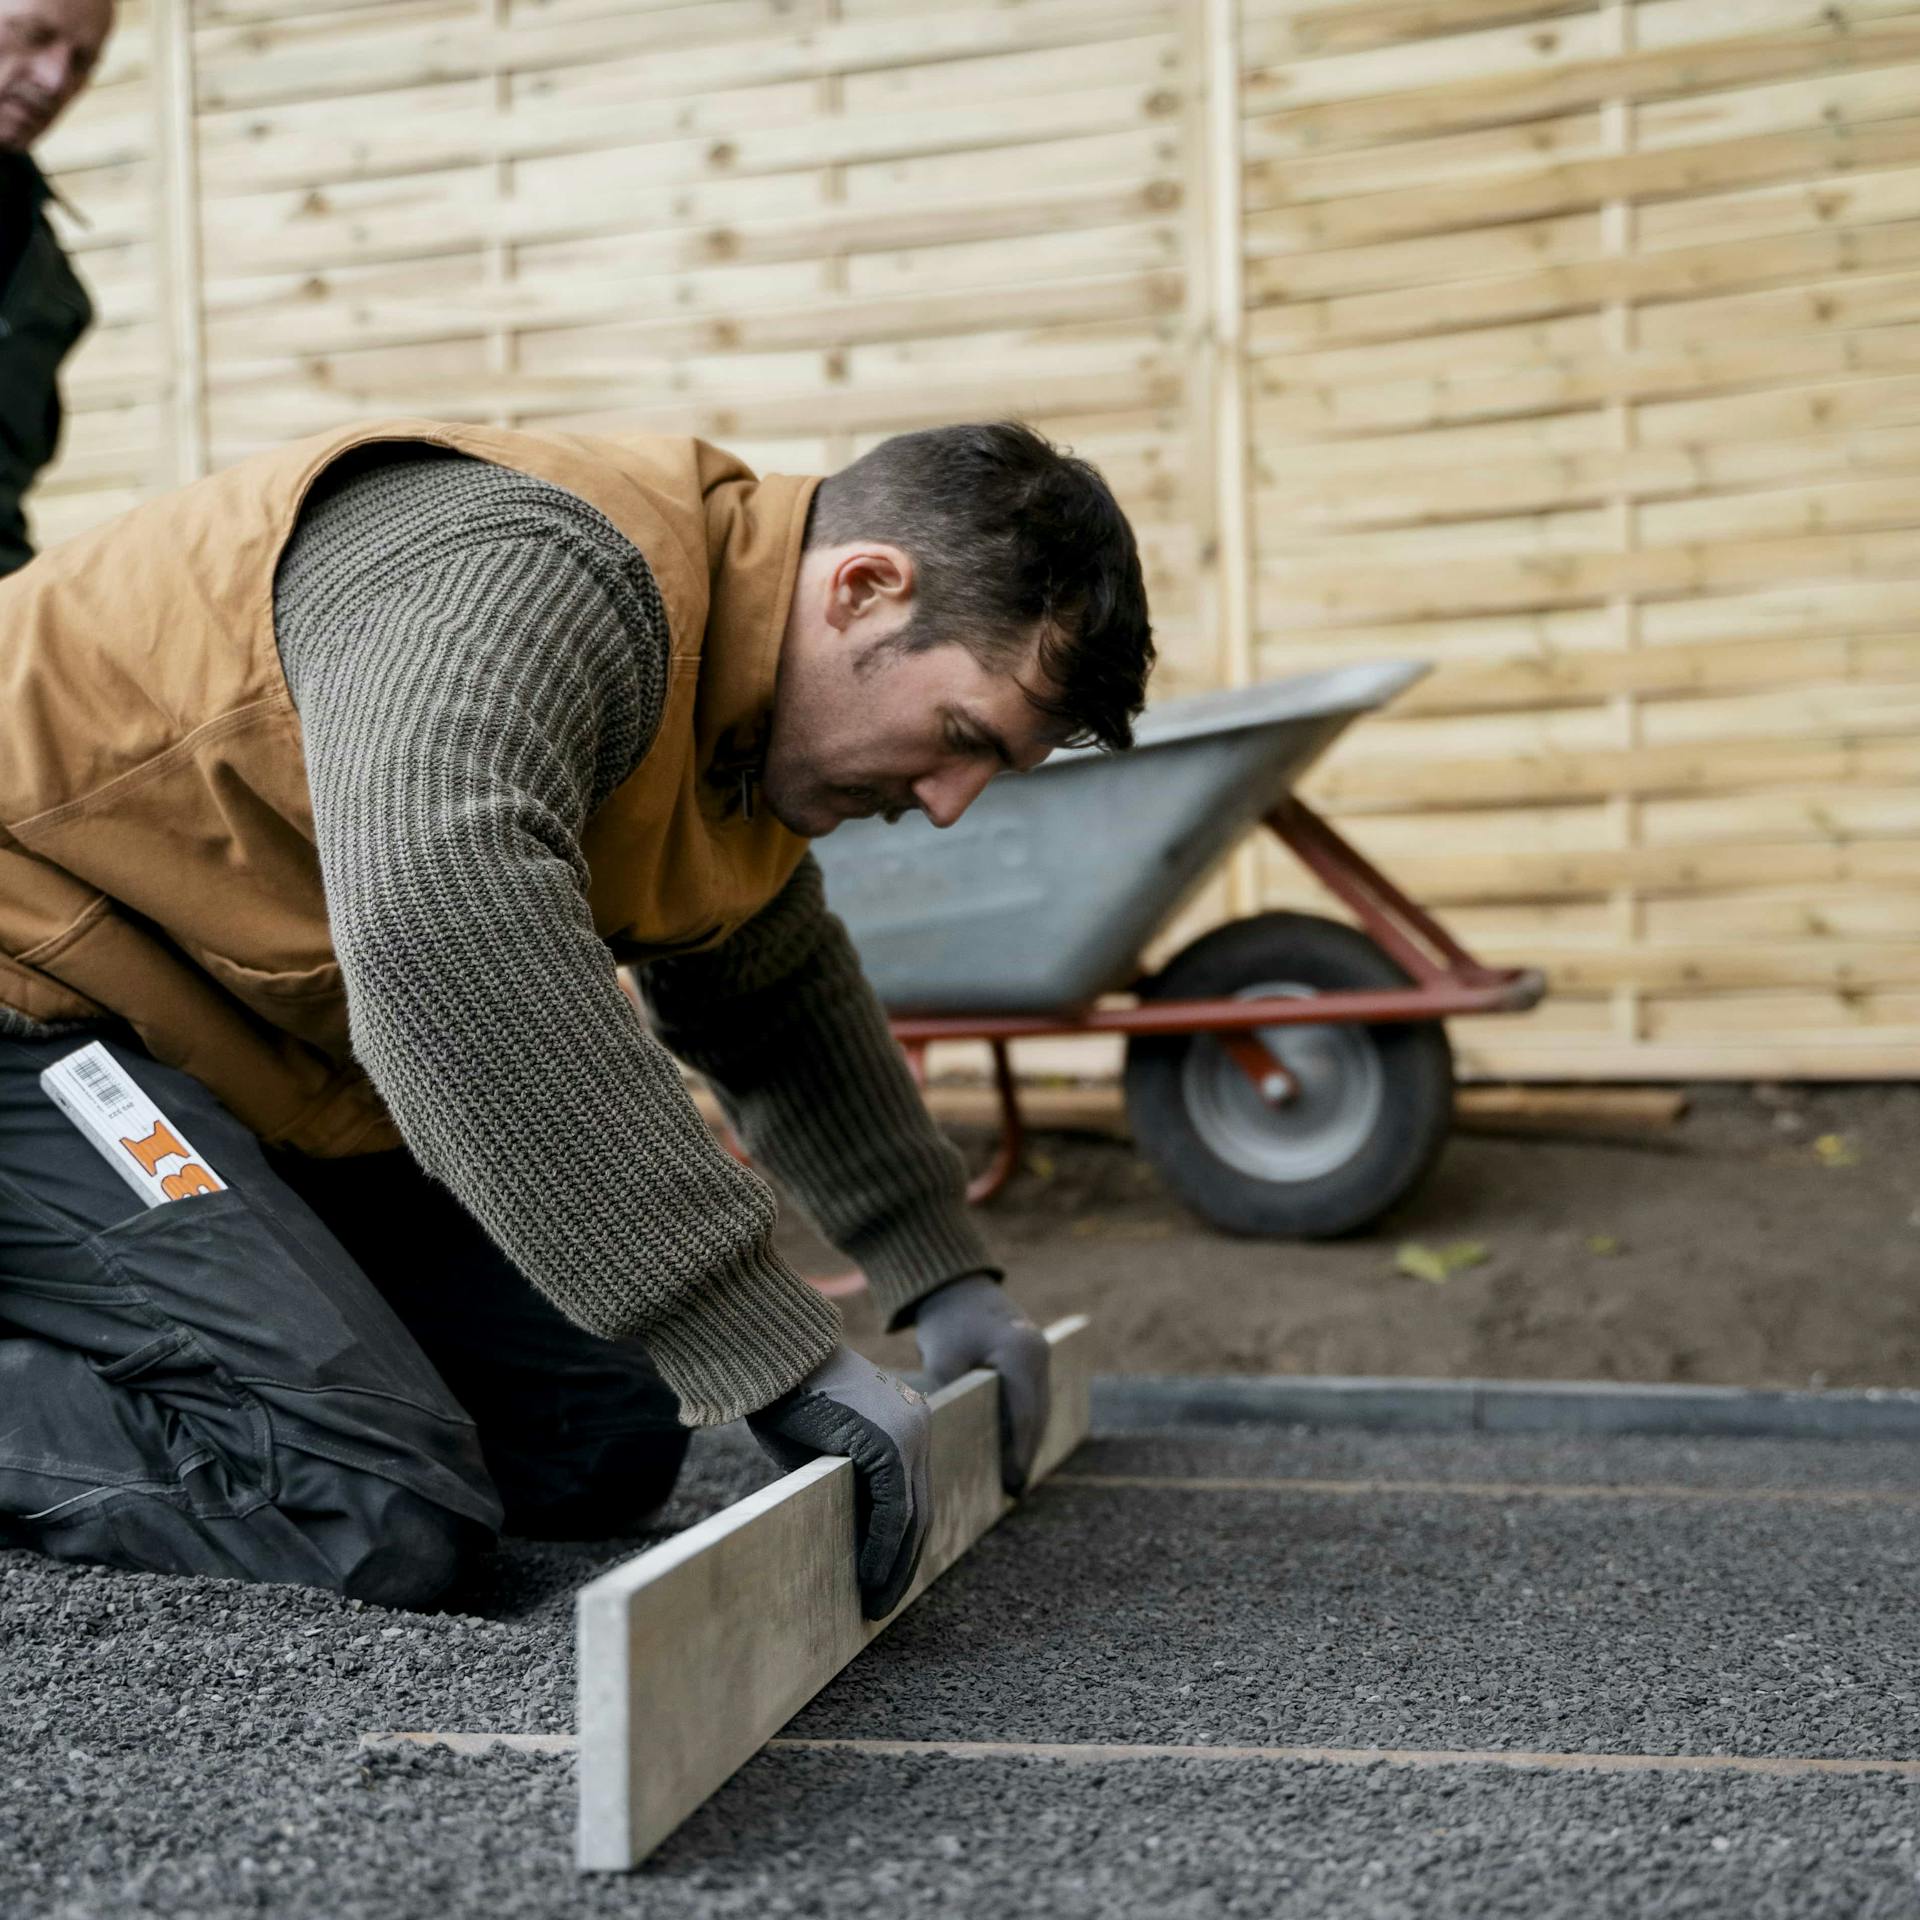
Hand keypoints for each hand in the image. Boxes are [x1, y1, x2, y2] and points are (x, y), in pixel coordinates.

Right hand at [747, 1344, 930, 1618]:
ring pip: (912, 1516)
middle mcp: (918, 1426)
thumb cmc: (786, 1395)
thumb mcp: (827, 1443)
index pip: (913, 1494)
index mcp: (906, 1422)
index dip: (901, 1541)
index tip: (884, 1577)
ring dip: (894, 1566)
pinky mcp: (888, 1444)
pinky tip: (866, 1578)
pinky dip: (882, 1549)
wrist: (774, 1357)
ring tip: (873, 1604)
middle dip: (902, 1562)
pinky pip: (894, 1511)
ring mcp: (908, 1434)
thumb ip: (850, 1479)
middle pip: (920, 1509)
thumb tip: (854, 1533)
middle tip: (881, 1603)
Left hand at [913, 1274, 1049, 1495]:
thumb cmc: (945, 1321)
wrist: (952, 1282)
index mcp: (1022, 1353)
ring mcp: (1040, 1350)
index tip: (1012, 1486)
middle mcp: (1039, 1352)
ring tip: (1012, 1476)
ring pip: (1038, 1406)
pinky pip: (1032, 1394)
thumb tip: (958, 1443)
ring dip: (1027, 1438)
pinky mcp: (1032, 1352)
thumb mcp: (943, 1362)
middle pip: (1037, 1414)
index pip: (1024, 1415)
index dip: (1019, 1454)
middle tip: (1012, 1491)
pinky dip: (1024, 1420)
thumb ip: (956, 1399)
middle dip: (1026, 1452)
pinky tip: (1011, 1444)